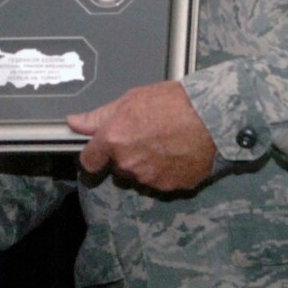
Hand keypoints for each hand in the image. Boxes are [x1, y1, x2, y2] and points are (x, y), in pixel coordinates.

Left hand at [67, 80, 214, 192]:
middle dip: (127, 156)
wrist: (213, 117)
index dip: (95, 156)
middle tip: (146, 136)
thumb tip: (73, 122)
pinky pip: (161, 182)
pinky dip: (166, 172)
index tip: (101, 152)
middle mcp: (128, 163)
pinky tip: (178, 154)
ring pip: (139, 176)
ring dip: (146, 165)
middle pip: (118, 168)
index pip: (89, 161)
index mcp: (114, 140)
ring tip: (166, 144)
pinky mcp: (170, 187)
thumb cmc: (173, 102)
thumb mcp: (132, 99)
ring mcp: (150, 179)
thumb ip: (99, 116)